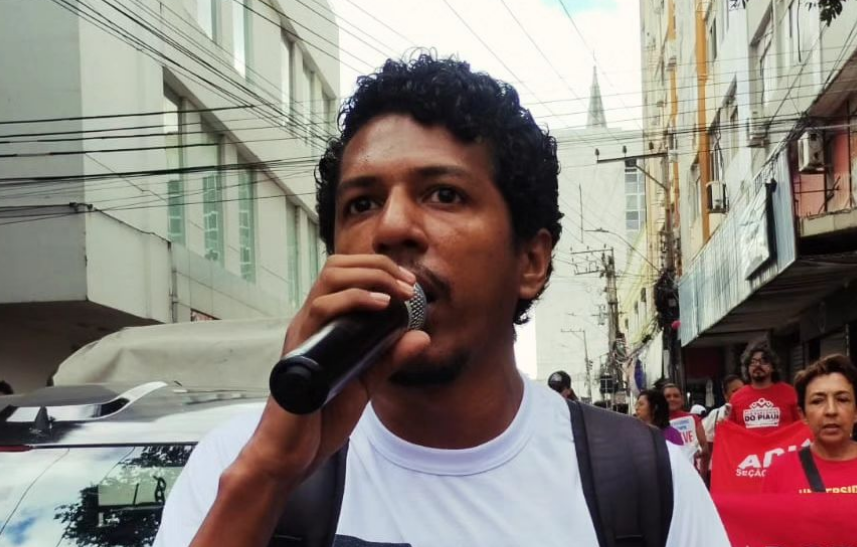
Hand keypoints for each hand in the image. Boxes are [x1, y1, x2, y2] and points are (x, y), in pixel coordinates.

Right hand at [235, 254, 430, 486]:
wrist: (292, 453)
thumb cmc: (321, 418)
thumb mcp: (365, 383)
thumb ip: (389, 359)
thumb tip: (421, 336)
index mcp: (323, 326)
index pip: (343, 276)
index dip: (379, 270)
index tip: (410, 284)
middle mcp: (310, 322)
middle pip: (337, 267)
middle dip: (379, 266)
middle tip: (409, 285)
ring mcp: (303, 332)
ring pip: (330, 278)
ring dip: (372, 276)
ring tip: (400, 292)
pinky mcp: (300, 349)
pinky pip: (322, 309)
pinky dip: (354, 299)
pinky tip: (381, 306)